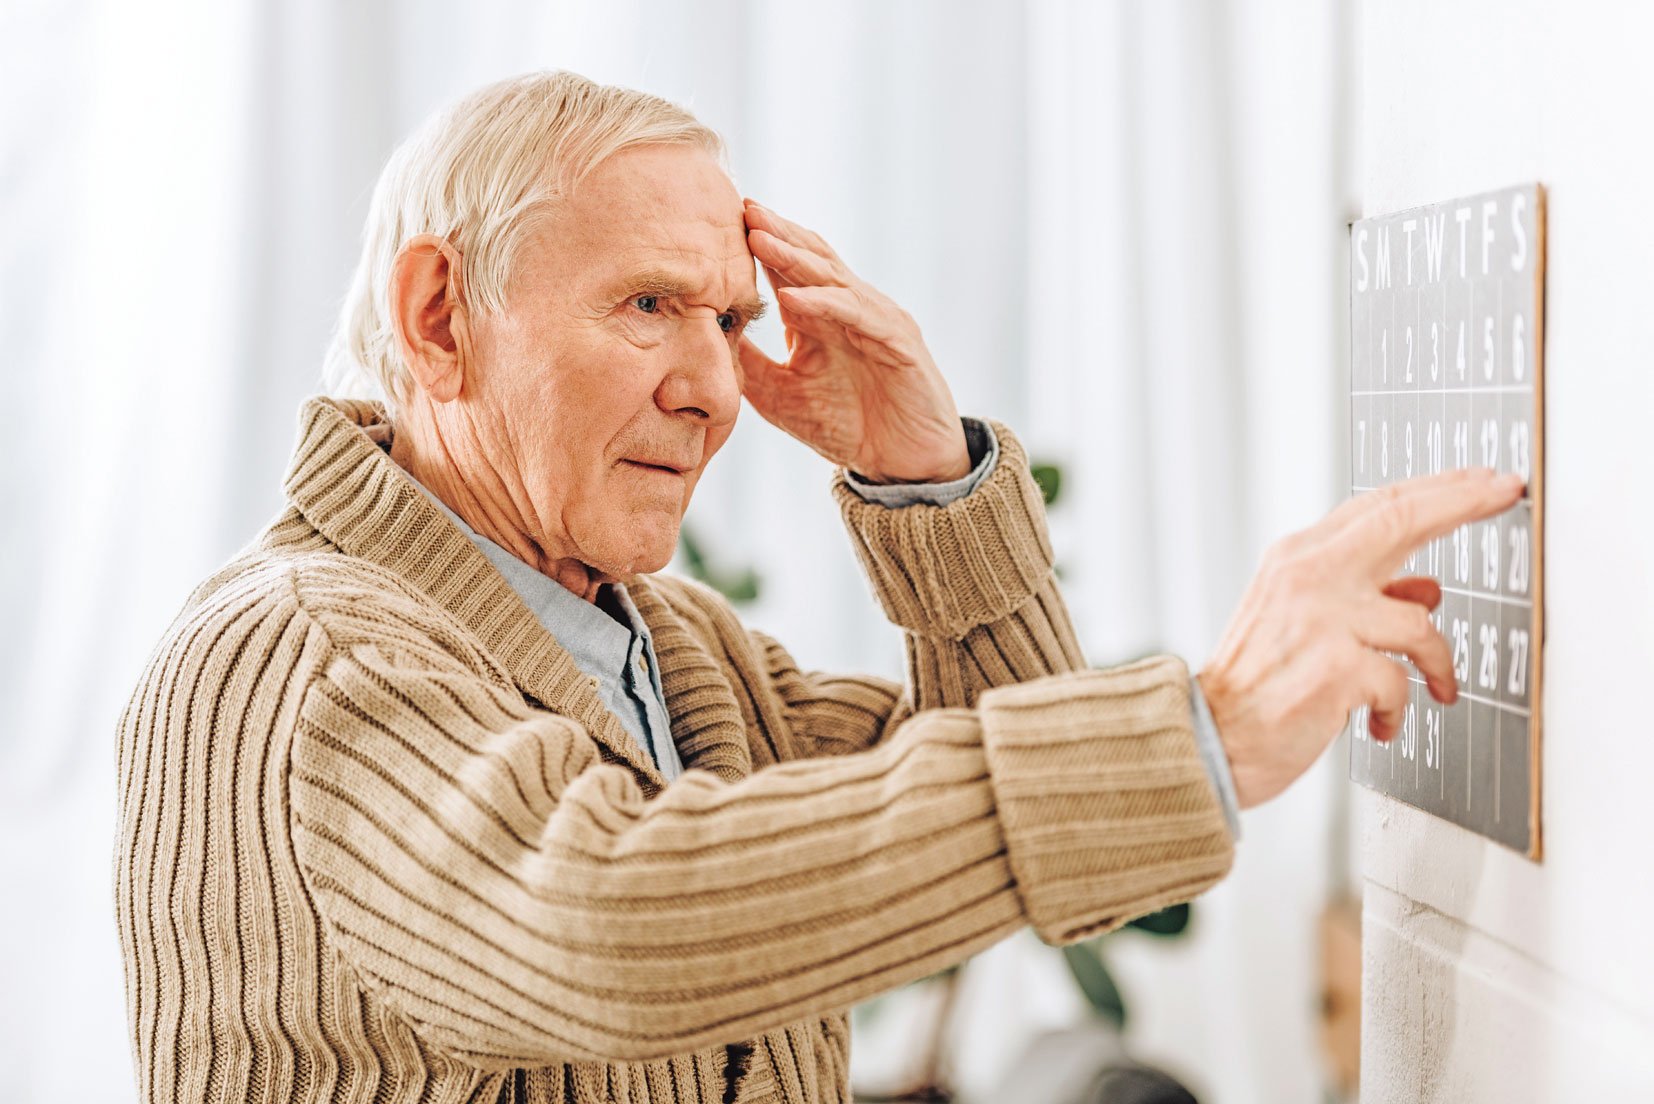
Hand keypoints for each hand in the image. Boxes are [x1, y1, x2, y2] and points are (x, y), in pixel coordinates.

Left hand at [738, 200, 970, 483]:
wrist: (905, 464)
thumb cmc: (848, 427)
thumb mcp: (781, 396)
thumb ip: (750, 364)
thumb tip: (703, 338)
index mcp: (822, 317)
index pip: (788, 270)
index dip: (759, 244)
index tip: (720, 222)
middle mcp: (850, 309)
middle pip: (811, 259)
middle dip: (776, 232)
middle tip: (741, 207)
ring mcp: (877, 321)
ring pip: (832, 278)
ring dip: (794, 257)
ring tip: (758, 238)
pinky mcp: (899, 343)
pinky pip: (858, 316)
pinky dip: (824, 304)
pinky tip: (791, 298)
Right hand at [1199, 467, 1525, 808]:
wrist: (1209, 739)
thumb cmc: (1255, 685)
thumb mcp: (1301, 622)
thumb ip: (1361, 596)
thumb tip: (1425, 589)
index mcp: (1295, 559)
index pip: (1376, 507)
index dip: (1438, 489)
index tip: (1483, 480)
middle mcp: (1306, 577)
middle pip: (1399, 520)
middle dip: (1462, 501)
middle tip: (1504, 492)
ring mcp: (1322, 621)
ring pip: (1419, 622)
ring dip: (1438, 663)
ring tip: (1436, 687)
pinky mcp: (1337, 669)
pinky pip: (1401, 682)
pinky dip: (1398, 708)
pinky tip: (1381, 722)